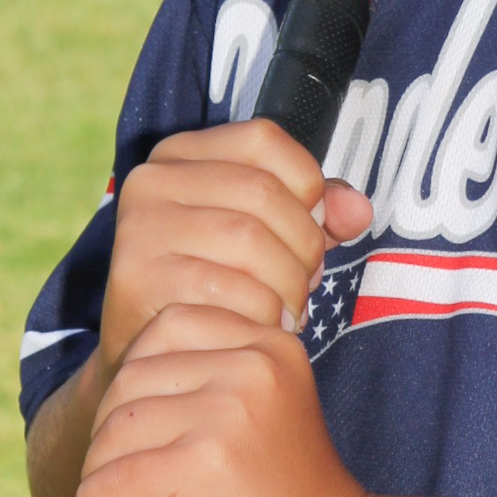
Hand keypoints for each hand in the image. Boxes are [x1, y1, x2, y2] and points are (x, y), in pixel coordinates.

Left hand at [74, 302, 367, 496]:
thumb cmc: (285, 489)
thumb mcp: (267, 404)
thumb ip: (223, 370)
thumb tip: (131, 370)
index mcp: (269, 345)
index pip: (169, 324)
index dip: (134, 370)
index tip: (134, 420)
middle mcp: (253, 367)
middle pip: (133, 376)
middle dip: (108, 427)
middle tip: (111, 468)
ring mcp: (229, 414)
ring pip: (119, 426)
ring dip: (97, 467)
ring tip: (104, 495)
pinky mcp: (205, 466)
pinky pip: (118, 476)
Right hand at [99, 120, 374, 377]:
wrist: (154, 357)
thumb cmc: (217, 287)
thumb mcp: (269, 236)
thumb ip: (316, 212)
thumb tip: (358, 210)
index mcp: (183, 154)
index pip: (264, 140)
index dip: (306, 184)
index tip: (311, 226)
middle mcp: (153, 179)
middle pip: (263, 192)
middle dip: (303, 247)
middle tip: (304, 284)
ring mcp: (141, 225)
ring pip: (250, 241)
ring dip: (287, 285)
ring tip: (287, 309)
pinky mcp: (138, 276)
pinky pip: (230, 289)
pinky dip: (262, 314)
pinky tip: (261, 327)